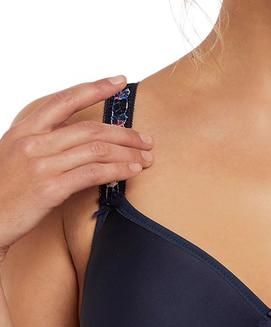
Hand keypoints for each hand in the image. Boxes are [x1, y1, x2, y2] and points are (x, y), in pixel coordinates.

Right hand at [0, 75, 153, 261]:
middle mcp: (33, 142)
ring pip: (96, 149)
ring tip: (147, 158)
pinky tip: (132, 171)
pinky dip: (117, 170)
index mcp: (25, 130)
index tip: (119, 82)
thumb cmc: (5, 191)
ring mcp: (41, 164)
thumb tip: (80, 140)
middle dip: (125, 133)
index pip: (65, 100)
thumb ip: (45, 144)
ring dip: (128, 153)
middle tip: (147, 140)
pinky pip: (92, 173)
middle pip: (90, 128)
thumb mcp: (18, 156)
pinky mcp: (50, 188)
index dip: (96, 88)